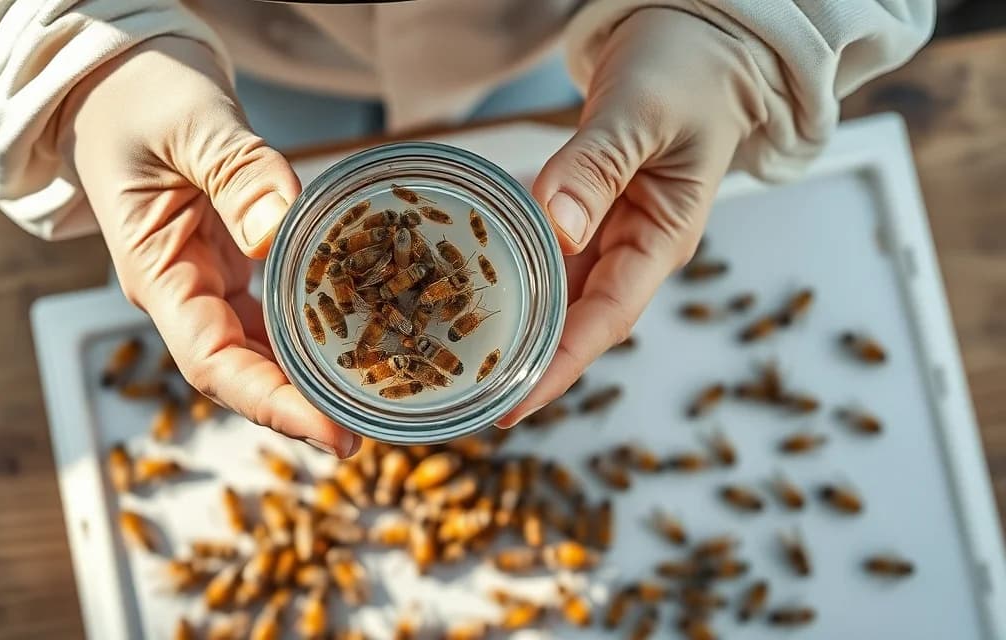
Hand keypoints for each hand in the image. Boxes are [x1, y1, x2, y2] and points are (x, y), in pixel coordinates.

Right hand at [63, 37, 359, 456]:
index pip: (212, 362)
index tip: (330, 432)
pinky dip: (313, 334)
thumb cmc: (139, 96)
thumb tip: (279, 229)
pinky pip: (275, 316)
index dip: (271, 404)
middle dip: (303, 407)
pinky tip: (360, 343)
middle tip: (375, 427)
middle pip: (242, 374)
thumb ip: (236, 172)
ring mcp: (207, 284)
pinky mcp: (232, 267)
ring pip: (261, 353)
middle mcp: (182, 293)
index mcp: (157, 273)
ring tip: (376, 398)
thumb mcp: (188, 124)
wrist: (118, 82)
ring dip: (312, 380)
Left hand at [501, 9, 764, 424]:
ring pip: (557, 294)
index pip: (608, 320)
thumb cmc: (688, 69)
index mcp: (664, 238)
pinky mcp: (587, 212)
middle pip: (577, 322)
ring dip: (515, 325)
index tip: (515, 404)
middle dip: (528, 363)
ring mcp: (610, 232)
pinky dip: (512, 273)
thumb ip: (596, 166)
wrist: (702, 40)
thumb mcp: (641, 113)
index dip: (560, 366)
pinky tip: (469, 289)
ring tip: (461, 359)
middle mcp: (636, 247)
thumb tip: (555, 224)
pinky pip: (546, 255)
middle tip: (468, 396)